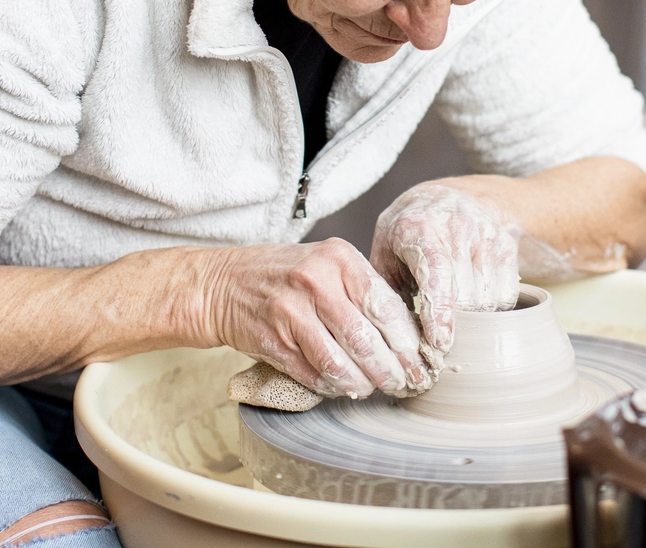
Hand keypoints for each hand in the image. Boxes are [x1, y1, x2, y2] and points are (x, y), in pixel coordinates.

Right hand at [207, 239, 431, 398]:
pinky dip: (331, 386)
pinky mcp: (272, 340)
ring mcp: (290, 311)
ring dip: (362, 383)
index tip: (421, 362)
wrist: (223, 283)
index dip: (408, 342)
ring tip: (373, 388)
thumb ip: (362, 290)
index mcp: (339, 257)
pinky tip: (341, 386)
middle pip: (366, 339)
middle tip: (404, 384)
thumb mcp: (327, 265)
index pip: (386, 306)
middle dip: (391, 370)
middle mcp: (315, 280)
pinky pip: (313, 373)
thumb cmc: (286, 276)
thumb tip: (407, 335)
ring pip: (340, 361)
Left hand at [370, 183, 520, 360]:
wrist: (447, 196)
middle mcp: (456, 226)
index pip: (437, 272)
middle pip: (466, 295)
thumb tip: (394, 338)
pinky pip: (506, 295)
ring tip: (453, 317)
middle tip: (437, 340)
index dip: (439, 311)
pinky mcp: (505, 245)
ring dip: (472, 319)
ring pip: (488, 299)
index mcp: (418, 226)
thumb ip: (385, 291)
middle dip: (453, 325)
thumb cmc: (408, 234)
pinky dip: (491, 309)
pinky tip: (472, 302)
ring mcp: (484, 234)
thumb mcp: (384, 253)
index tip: (439, 343)